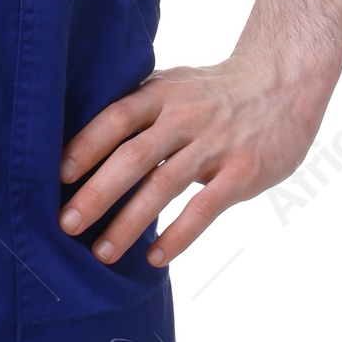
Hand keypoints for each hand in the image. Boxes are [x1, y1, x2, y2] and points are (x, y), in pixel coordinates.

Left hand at [56, 54, 327, 268]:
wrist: (283, 83)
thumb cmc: (213, 92)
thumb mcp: (173, 86)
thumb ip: (136, 109)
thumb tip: (80, 142)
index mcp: (161, 95)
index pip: (115, 118)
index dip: (85, 146)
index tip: (57, 177)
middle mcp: (184, 118)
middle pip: (132, 157)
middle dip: (96, 193)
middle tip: (66, 225)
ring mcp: (214, 145)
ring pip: (163, 186)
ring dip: (129, 223)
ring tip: (102, 253)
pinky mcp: (243, 172)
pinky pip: (205, 208)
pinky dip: (178, 235)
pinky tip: (154, 257)